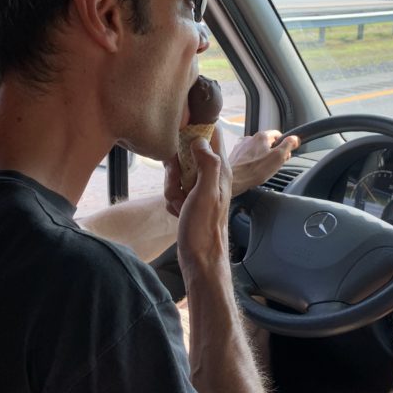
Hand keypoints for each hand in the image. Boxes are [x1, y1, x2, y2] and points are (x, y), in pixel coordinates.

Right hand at [176, 126, 232, 276]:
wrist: (200, 260)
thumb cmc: (205, 229)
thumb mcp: (206, 193)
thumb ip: (207, 163)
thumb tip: (199, 139)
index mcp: (219, 169)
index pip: (212, 134)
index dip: (195, 133)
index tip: (181, 146)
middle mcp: (211, 175)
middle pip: (186, 153)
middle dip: (175, 170)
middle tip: (180, 187)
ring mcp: (200, 187)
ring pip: (177, 173)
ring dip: (172, 188)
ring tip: (180, 205)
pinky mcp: (190, 198)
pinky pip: (173, 189)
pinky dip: (172, 200)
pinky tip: (178, 212)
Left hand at [229, 130, 300, 196]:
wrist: (233, 180)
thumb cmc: (255, 170)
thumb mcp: (278, 157)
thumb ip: (288, 145)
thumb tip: (295, 138)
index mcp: (262, 136)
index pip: (278, 135)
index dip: (284, 145)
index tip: (285, 155)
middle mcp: (250, 138)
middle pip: (268, 143)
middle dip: (273, 153)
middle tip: (274, 164)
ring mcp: (241, 146)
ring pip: (257, 149)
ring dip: (262, 157)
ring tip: (263, 169)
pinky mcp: (236, 155)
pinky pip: (248, 156)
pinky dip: (252, 162)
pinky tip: (253, 170)